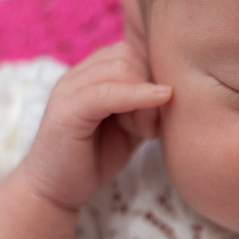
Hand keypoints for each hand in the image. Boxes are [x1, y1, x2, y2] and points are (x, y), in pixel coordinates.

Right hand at [21, 40, 170, 210]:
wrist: (58, 188)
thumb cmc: (97, 156)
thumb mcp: (134, 124)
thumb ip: (150, 102)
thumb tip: (180, 87)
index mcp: (94, 72)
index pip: (134, 50)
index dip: (154, 76)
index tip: (160, 111)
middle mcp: (79, 73)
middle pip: (130, 55)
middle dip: (150, 86)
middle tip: (150, 126)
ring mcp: (69, 88)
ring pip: (121, 68)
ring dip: (144, 99)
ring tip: (142, 132)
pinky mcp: (65, 110)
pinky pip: (106, 92)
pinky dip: (136, 96)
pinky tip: (155, 107)